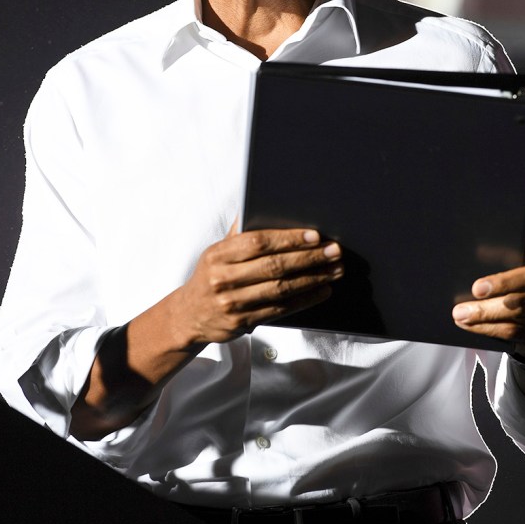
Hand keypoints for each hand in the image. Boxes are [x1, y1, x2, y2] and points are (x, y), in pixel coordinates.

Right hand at [174, 224, 342, 346]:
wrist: (189, 315)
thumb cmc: (211, 276)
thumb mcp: (217, 252)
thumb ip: (239, 232)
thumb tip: (258, 201)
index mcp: (218, 254)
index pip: (258, 242)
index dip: (288, 238)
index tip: (315, 236)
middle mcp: (223, 278)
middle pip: (273, 266)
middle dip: (309, 257)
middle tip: (334, 251)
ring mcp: (232, 302)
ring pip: (280, 288)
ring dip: (313, 278)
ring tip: (335, 270)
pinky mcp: (242, 322)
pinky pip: (280, 309)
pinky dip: (304, 299)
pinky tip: (322, 290)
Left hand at [452, 205, 524, 355]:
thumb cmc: (515, 293)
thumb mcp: (511, 271)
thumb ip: (502, 256)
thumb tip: (480, 240)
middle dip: (503, 282)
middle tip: (476, 288)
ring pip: (518, 309)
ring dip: (486, 312)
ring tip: (459, 313)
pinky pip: (512, 332)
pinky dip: (487, 329)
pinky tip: (467, 325)